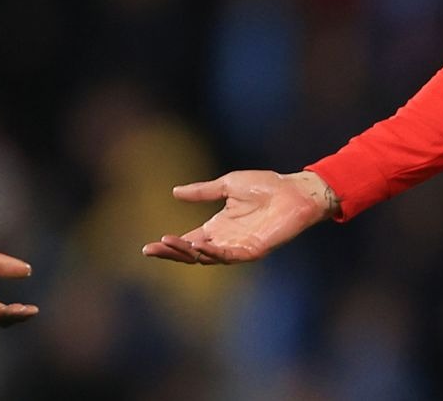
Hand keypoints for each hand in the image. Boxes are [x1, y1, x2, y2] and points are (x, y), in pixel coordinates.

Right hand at [141, 170, 337, 264]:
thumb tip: (174, 192)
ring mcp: (238, 247)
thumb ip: (202, 192)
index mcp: (217, 227)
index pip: (188, 240)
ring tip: (169, 242)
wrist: (293, 190)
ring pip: (206, 257)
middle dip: (171, 252)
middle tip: (151, 249)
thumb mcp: (227, 185)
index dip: (169, 244)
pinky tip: (198, 247)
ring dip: (187, 252)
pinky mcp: (253, 250)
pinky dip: (213, 253)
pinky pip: (229, 256)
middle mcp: (225, 240)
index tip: (148, 247)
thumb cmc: (265, 185)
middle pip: (192, 253)